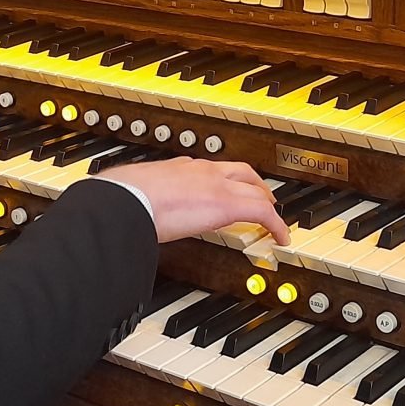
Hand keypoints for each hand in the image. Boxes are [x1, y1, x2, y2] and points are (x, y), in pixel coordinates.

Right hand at [100, 157, 289, 244]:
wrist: (126, 199)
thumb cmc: (123, 199)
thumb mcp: (136, 194)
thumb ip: (143, 200)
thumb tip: (133, 213)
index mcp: (179, 167)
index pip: (211, 168)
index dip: (225, 179)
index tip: (226, 188)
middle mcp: (202, 170)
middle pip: (242, 172)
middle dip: (255, 184)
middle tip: (263, 197)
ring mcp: (216, 184)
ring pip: (255, 189)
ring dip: (267, 202)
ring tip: (275, 218)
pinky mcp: (226, 204)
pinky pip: (263, 213)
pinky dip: (277, 225)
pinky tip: (281, 238)